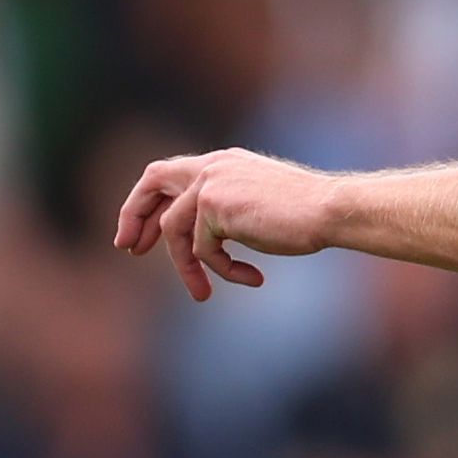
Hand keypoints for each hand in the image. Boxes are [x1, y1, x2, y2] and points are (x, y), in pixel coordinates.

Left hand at [112, 150, 340, 299]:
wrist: (329, 210)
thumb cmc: (308, 215)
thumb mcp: (258, 205)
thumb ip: (228, 210)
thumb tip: (204, 238)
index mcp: (223, 162)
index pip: (170, 174)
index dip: (148, 202)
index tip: (140, 235)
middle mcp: (212, 166)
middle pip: (153, 181)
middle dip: (134, 215)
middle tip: (128, 248)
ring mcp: (211, 183)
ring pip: (176, 230)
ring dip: (187, 268)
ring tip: (203, 294)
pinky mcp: (214, 205)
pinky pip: (203, 249)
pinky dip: (224, 270)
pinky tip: (253, 277)